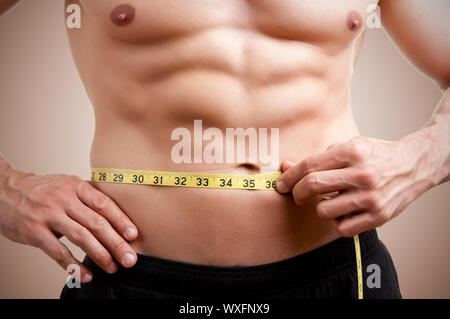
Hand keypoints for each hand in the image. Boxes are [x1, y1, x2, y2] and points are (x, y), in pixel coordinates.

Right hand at [0, 169, 138, 282]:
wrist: (4, 191)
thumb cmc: (43, 191)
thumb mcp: (66, 185)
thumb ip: (87, 199)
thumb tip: (117, 219)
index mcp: (75, 186)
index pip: (104, 204)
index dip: (121, 220)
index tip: (133, 235)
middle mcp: (63, 198)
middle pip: (96, 223)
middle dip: (116, 243)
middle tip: (129, 258)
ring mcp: (48, 215)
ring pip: (81, 237)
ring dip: (100, 254)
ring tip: (112, 267)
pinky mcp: (34, 232)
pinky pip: (58, 252)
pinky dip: (73, 266)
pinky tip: (86, 275)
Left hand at [276, 136, 435, 236]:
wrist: (414, 165)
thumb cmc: (375, 156)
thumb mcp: (348, 147)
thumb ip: (318, 159)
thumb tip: (285, 166)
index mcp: (352, 152)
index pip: (309, 166)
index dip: (289, 176)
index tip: (281, 184)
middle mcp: (362, 174)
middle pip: (313, 186)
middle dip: (296, 193)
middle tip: (297, 195)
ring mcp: (371, 197)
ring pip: (323, 210)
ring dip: (320, 207)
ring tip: (331, 200)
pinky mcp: (379, 216)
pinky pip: (342, 227)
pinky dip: (338, 221)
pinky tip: (345, 211)